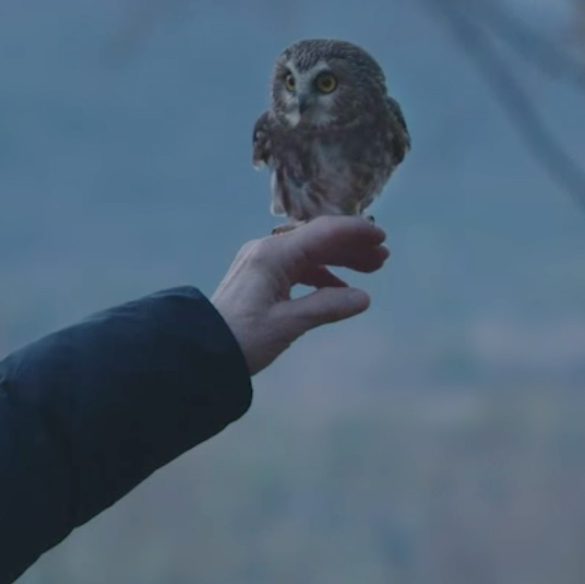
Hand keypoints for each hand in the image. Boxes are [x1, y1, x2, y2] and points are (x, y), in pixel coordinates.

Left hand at [210, 216, 389, 374]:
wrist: (201, 352)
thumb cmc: (242, 338)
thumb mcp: (288, 324)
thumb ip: (327, 307)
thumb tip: (363, 298)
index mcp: (273, 255)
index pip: (322, 232)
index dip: (355, 232)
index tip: (382, 236)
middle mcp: (266, 251)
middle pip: (317, 239)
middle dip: (352, 246)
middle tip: (383, 257)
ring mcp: (261, 263)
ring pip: (309, 253)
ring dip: (339, 260)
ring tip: (370, 270)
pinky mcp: (258, 278)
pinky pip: (297, 268)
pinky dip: (321, 275)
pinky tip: (339, 289)